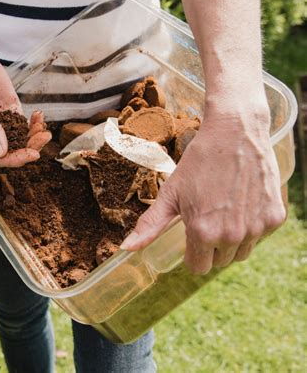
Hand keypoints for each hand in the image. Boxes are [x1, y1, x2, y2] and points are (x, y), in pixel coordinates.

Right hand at [0, 44, 50, 166]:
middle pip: (12, 150)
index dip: (13, 159)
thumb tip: (1, 152)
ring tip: (44, 130)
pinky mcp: (12, 110)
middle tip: (43, 139)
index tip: (29, 154)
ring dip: (34, 136)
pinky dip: (34, 122)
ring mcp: (2, 122)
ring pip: (21, 138)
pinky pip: (25, 122)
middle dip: (29, 147)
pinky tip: (39, 117)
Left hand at [120, 108, 285, 273]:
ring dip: (232, 240)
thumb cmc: (199, 162)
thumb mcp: (171, 193)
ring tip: (224, 210)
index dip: (192, 253)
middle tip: (208, 217)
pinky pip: (260, 236)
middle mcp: (232, 236)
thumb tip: (127, 248)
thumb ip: (150, 225)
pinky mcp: (275, 217)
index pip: (197, 267)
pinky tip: (242, 203)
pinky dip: (252, 226)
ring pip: (241, 252)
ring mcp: (257, 228)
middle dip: (211, 246)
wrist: (234, 133)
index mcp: (203, 232)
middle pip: (219, 261)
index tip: (191, 235)